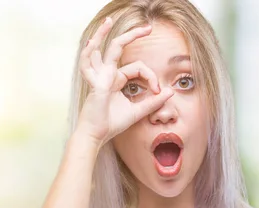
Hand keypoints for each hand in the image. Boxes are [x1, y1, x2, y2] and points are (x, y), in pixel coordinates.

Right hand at [74, 17, 172, 146]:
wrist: (97, 135)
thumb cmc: (113, 123)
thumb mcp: (138, 111)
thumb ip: (154, 102)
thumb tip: (170, 92)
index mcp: (117, 79)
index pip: (138, 68)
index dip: (151, 76)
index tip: (158, 91)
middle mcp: (107, 74)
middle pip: (119, 48)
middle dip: (133, 36)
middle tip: (149, 28)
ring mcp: (99, 76)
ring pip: (102, 50)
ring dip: (103, 34)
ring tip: (108, 21)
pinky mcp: (95, 83)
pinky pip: (89, 64)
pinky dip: (88, 52)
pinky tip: (92, 42)